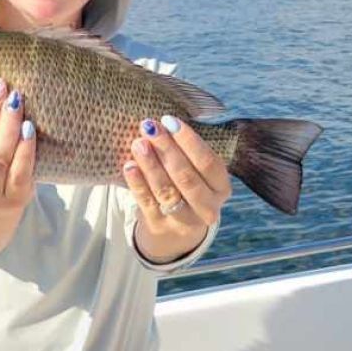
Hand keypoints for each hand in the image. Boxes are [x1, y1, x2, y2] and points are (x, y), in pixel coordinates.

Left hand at [122, 115, 230, 263]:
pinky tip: (130, 166)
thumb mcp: (197, 171)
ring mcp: (184, 221)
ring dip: (150, 164)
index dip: (189, 141)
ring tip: (138, 143)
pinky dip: (138, 183)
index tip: (170, 121)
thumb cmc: (188, 185)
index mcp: (221, 188)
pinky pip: (147, 202)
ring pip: (166, 190)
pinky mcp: (160, 226)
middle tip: (150, 127)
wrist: (177, 229)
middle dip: (166, 149)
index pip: (208, 163)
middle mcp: (208, 207)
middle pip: (186, 177)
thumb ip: (187, 151)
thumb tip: (166, 123)